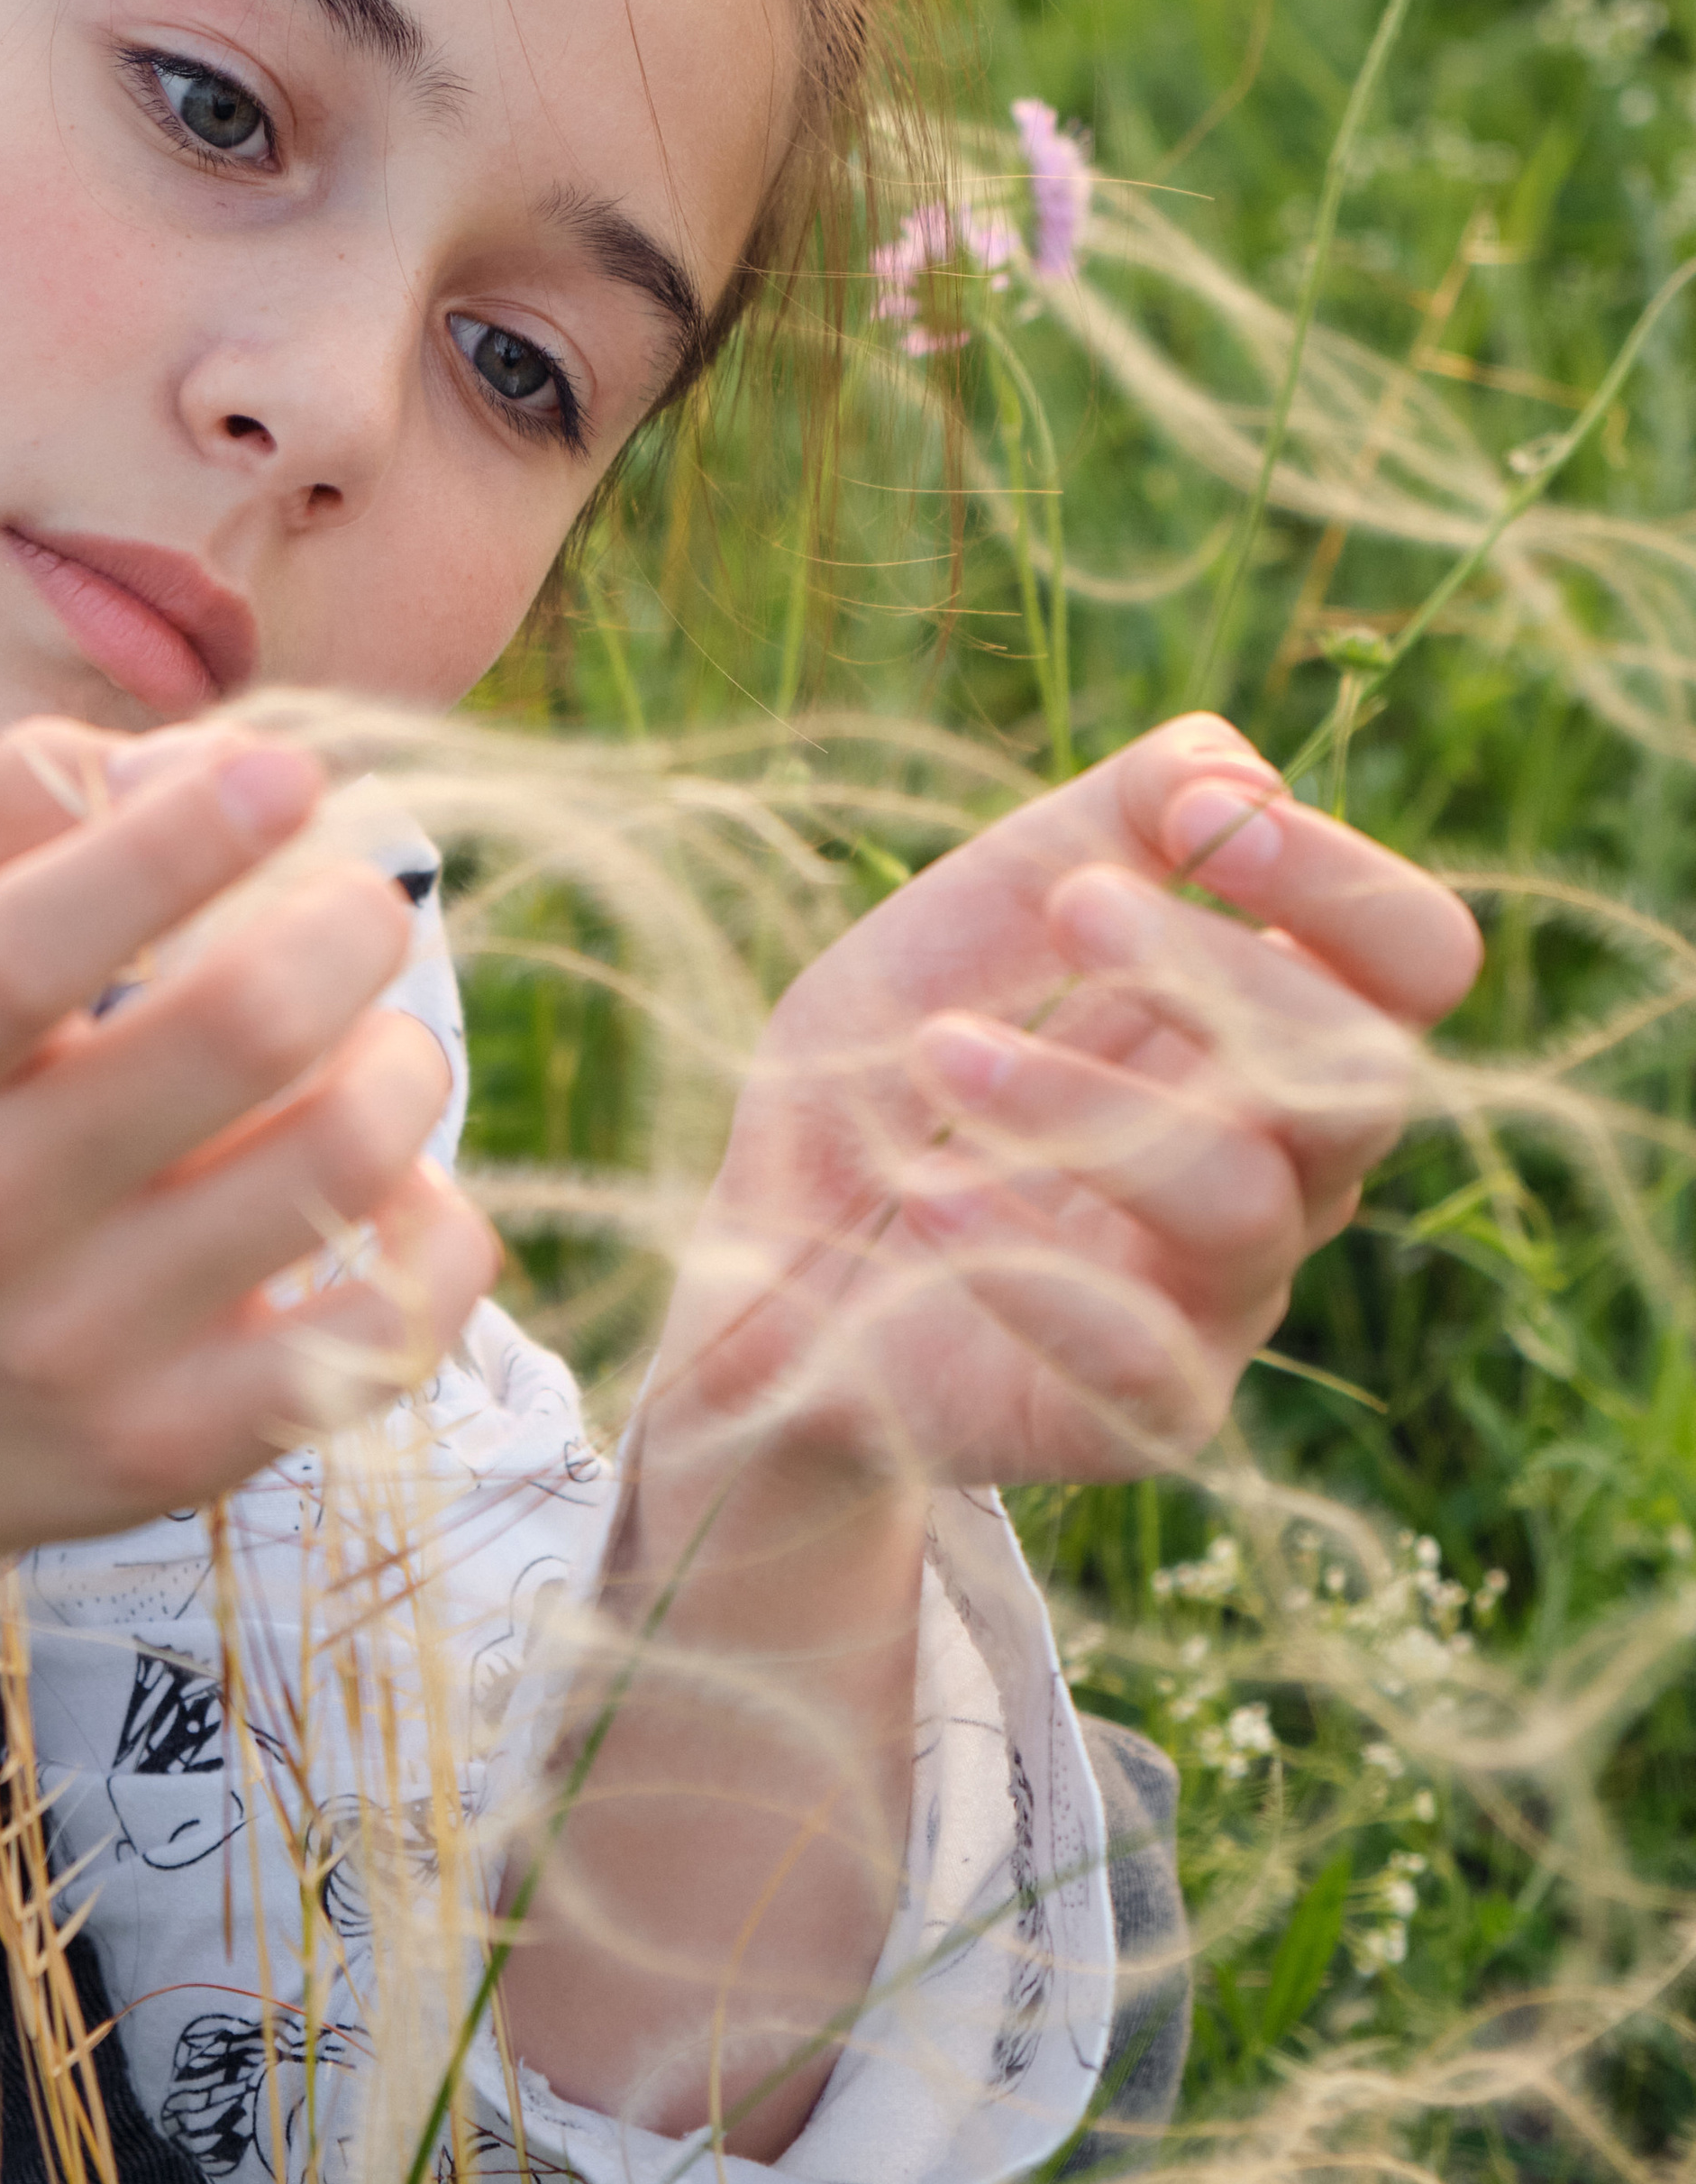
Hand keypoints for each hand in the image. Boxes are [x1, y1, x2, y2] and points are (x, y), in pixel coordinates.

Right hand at [0, 718, 498, 1832]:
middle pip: (232, 1037)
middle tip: (369, 907)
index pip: (32, 946)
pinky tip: (399, 1192)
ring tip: (381, 1049)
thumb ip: (10, 827)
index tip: (289, 771)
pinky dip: (439, 1231)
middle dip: (348, 929)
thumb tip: (193, 751)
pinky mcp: (174, 1451)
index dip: (180, 841)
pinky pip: (389, 1324)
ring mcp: (76, 1349)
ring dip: (403, 1068)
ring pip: (336, 1167)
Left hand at [645, 713, 1482, 1490]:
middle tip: (1072, 908)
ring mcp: (1221, 1300)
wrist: (768, 1272)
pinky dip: (1030, 1261)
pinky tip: (928, 1195)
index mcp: (1270, 1034)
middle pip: (1367, 1075)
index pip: (1414, 961)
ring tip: (935, 1053)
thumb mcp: (974, 913)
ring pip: (1246, 1200)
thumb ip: (1103, 821)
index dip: (1343, 880)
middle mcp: (1283, 1168)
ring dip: (1089, 1102)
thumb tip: (1230, 767)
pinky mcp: (1139, 1416)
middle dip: (1224, 973)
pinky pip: (1143, 1352)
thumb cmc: (891, 1077)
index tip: (1201, 820)